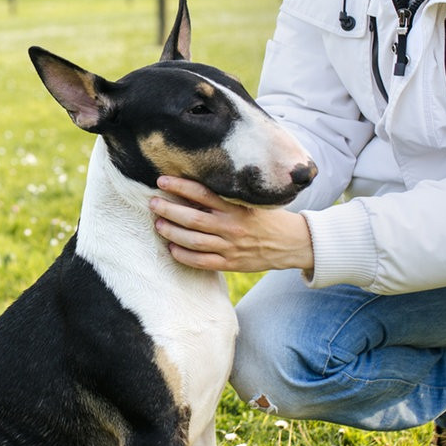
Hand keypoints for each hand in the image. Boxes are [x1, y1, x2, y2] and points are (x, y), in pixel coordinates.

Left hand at [149, 176, 313, 272]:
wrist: (292, 243)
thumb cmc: (268, 218)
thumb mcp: (252, 201)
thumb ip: (227, 196)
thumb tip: (196, 187)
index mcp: (237, 207)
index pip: (202, 193)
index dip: (180, 186)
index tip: (162, 181)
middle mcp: (232, 226)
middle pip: (192, 218)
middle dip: (168, 209)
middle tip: (153, 203)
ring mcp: (231, 247)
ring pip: (193, 241)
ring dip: (172, 232)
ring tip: (158, 224)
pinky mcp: (231, 264)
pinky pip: (202, 262)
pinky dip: (184, 256)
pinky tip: (172, 248)